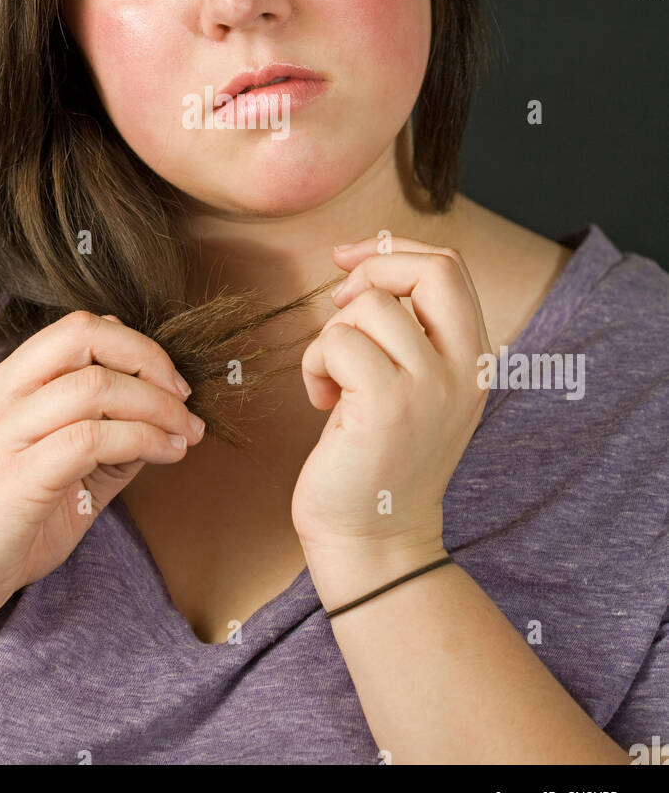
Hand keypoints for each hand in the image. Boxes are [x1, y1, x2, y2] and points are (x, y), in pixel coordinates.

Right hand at [0, 311, 204, 627]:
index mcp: (6, 385)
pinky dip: (141, 439)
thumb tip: (167, 420)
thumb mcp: (57, 472)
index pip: (78, 329)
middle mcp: (0, 397)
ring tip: (185, 435)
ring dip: (157, 407)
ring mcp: (3, 436)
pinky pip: (89, 438)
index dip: (136, 347)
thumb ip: (104, 441)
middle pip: (85, 334)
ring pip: (95, 386)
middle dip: (150, 360)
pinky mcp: (14, 480)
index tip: (172, 385)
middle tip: (183, 400)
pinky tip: (164, 455)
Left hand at [290, 235, 490, 562]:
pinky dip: (315, 364)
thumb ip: (408, 328)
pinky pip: (338, 342)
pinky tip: (322, 401)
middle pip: (431, 268)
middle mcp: (466, 369)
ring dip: (332, 336)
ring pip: (370, 306)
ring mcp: (431, 386)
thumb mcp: (412, 383)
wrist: (374, 540)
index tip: (347, 262)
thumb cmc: (377, 458)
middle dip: (372, 270)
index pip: (449, 265)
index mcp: (476, 358)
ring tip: (334, 381)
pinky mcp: (388, 405)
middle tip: (340, 309)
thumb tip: (360, 263)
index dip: (392, 251)